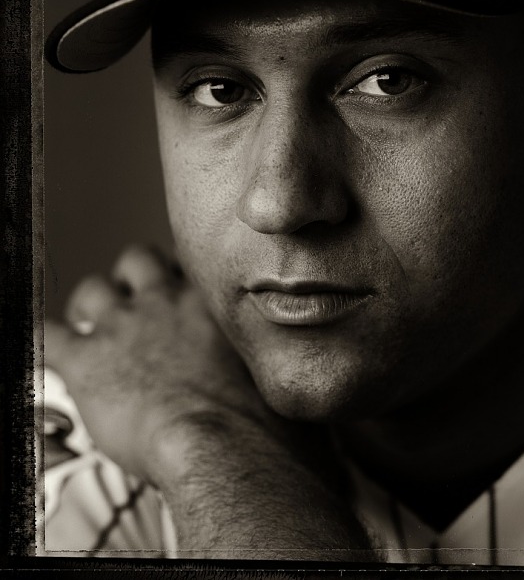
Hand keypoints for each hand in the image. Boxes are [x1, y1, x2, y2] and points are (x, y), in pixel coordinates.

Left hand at [45, 244, 374, 557]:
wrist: (226, 444)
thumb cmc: (266, 425)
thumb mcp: (283, 379)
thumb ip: (277, 362)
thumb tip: (296, 373)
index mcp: (214, 301)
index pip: (187, 267)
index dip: (179, 283)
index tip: (180, 302)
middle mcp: (167, 300)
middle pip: (137, 259)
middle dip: (132, 280)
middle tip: (138, 313)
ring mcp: (124, 325)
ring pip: (90, 290)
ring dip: (91, 312)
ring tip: (97, 339)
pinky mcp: (85, 360)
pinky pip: (46, 335)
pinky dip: (51, 345)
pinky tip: (60, 362)